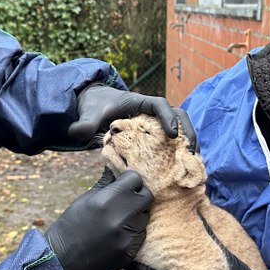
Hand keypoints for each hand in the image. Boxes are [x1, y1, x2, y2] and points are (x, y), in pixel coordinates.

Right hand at [46, 170, 152, 269]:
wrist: (62, 261)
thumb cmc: (70, 226)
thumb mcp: (85, 199)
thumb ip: (105, 183)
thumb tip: (115, 165)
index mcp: (106, 200)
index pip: (135, 178)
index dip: (129, 180)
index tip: (123, 184)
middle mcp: (121, 217)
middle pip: (147, 196)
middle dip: (137, 195)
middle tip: (125, 200)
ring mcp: (128, 236)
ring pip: (145, 216)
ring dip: (136, 215)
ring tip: (118, 219)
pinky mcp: (130, 252)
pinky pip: (141, 234)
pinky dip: (133, 232)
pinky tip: (118, 234)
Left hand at [67, 85, 196, 149]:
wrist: (94, 106)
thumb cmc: (95, 107)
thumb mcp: (89, 115)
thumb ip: (84, 124)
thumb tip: (77, 133)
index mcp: (140, 102)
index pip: (160, 104)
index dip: (169, 117)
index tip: (172, 134)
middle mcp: (152, 111)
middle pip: (178, 115)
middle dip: (188, 131)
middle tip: (191, 152)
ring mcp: (155, 122)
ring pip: (180, 128)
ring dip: (188, 142)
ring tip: (192, 161)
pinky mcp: (155, 134)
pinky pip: (172, 140)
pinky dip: (179, 150)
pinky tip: (181, 167)